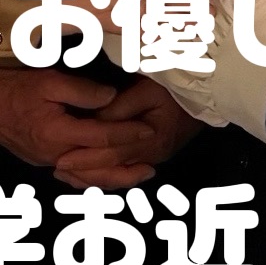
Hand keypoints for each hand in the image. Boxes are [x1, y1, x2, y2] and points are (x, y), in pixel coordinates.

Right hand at [0, 65, 156, 174]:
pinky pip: (72, 177)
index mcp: (57, 134)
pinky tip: (105, 176)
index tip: (149, 129)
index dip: (128, 133)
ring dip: (112, 180)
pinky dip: (91, 180)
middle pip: (97, 170)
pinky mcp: (41, 162)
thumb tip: (112, 97)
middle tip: (152, 167)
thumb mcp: (48, 80)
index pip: (102, 138)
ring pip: (85, 179)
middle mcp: (53, 154)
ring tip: (136, 177)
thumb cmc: (13, 88)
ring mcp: (46, 162)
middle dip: (126, 168)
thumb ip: (82, 91)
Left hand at [54, 78, 201, 188]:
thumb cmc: (177, 88)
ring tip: (66, 173)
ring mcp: (154, 159)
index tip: (61, 158)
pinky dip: (105, 174)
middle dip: (83, 172)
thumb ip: (120, 107)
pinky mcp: (152, 156)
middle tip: (56, 170)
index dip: (84, 157)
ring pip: (118, 175)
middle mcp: (152, 156)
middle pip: (112, 170)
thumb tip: (94, 121)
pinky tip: (88, 172)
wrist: (209, 95)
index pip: (110, 154)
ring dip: (92, 176)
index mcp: (151, 140)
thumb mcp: (148, 90)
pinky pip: (125, 171)